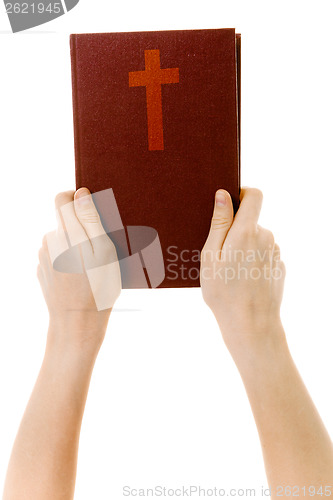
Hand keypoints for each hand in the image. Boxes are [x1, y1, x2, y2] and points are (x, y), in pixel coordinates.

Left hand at [37, 188, 120, 350]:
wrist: (77, 323)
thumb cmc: (98, 288)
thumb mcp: (104, 250)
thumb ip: (91, 219)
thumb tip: (81, 194)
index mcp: (66, 232)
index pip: (63, 198)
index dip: (78, 199)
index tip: (92, 212)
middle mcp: (49, 240)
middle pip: (63, 220)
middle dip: (81, 228)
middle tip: (100, 248)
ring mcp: (43, 256)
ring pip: (60, 239)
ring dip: (75, 245)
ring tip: (92, 266)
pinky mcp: (42, 271)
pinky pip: (56, 256)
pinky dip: (68, 260)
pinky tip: (80, 276)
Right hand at [200, 188, 285, 362]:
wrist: (251, 325)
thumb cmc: (224, 293)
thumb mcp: (211, 256)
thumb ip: (219, 223)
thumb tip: (223, 195)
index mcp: (247, 231)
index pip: (254, 195)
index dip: (242, 193)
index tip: (229, 205)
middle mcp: (266, 237)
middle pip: (251, 221)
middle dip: (235, 231)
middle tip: (219, 255)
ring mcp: (275, 253)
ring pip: (256, 240)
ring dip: (244, 248)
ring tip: (230, 272)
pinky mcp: (279, 268)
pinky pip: (263, 256)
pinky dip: (252, 262)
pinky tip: (242, 281)